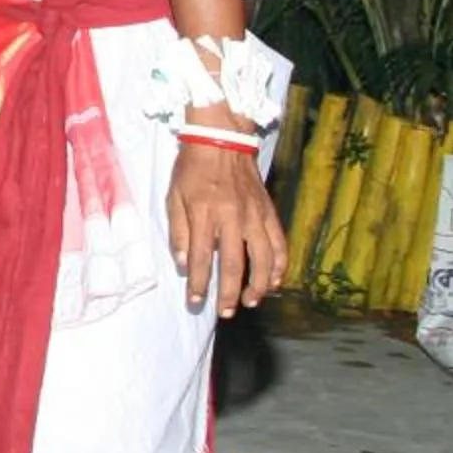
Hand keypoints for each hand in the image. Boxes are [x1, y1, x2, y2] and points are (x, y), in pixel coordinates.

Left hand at [167, 131, 286, 315]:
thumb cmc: (191, 170)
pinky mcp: (269, 213)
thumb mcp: (173, 197)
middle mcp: (233, 218)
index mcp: (205, 213)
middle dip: (229, 293)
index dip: (199, 284)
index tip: (195, 302)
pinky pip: (279, 244)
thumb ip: (179, 233)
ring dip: (258, 285)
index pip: (203, 258)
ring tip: (250, 302)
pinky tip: (273, 282)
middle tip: (226, 312)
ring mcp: (255, 216)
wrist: (222, 140)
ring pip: (263, 259)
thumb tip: (184, 265)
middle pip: (234, 264)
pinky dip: (279, 266)